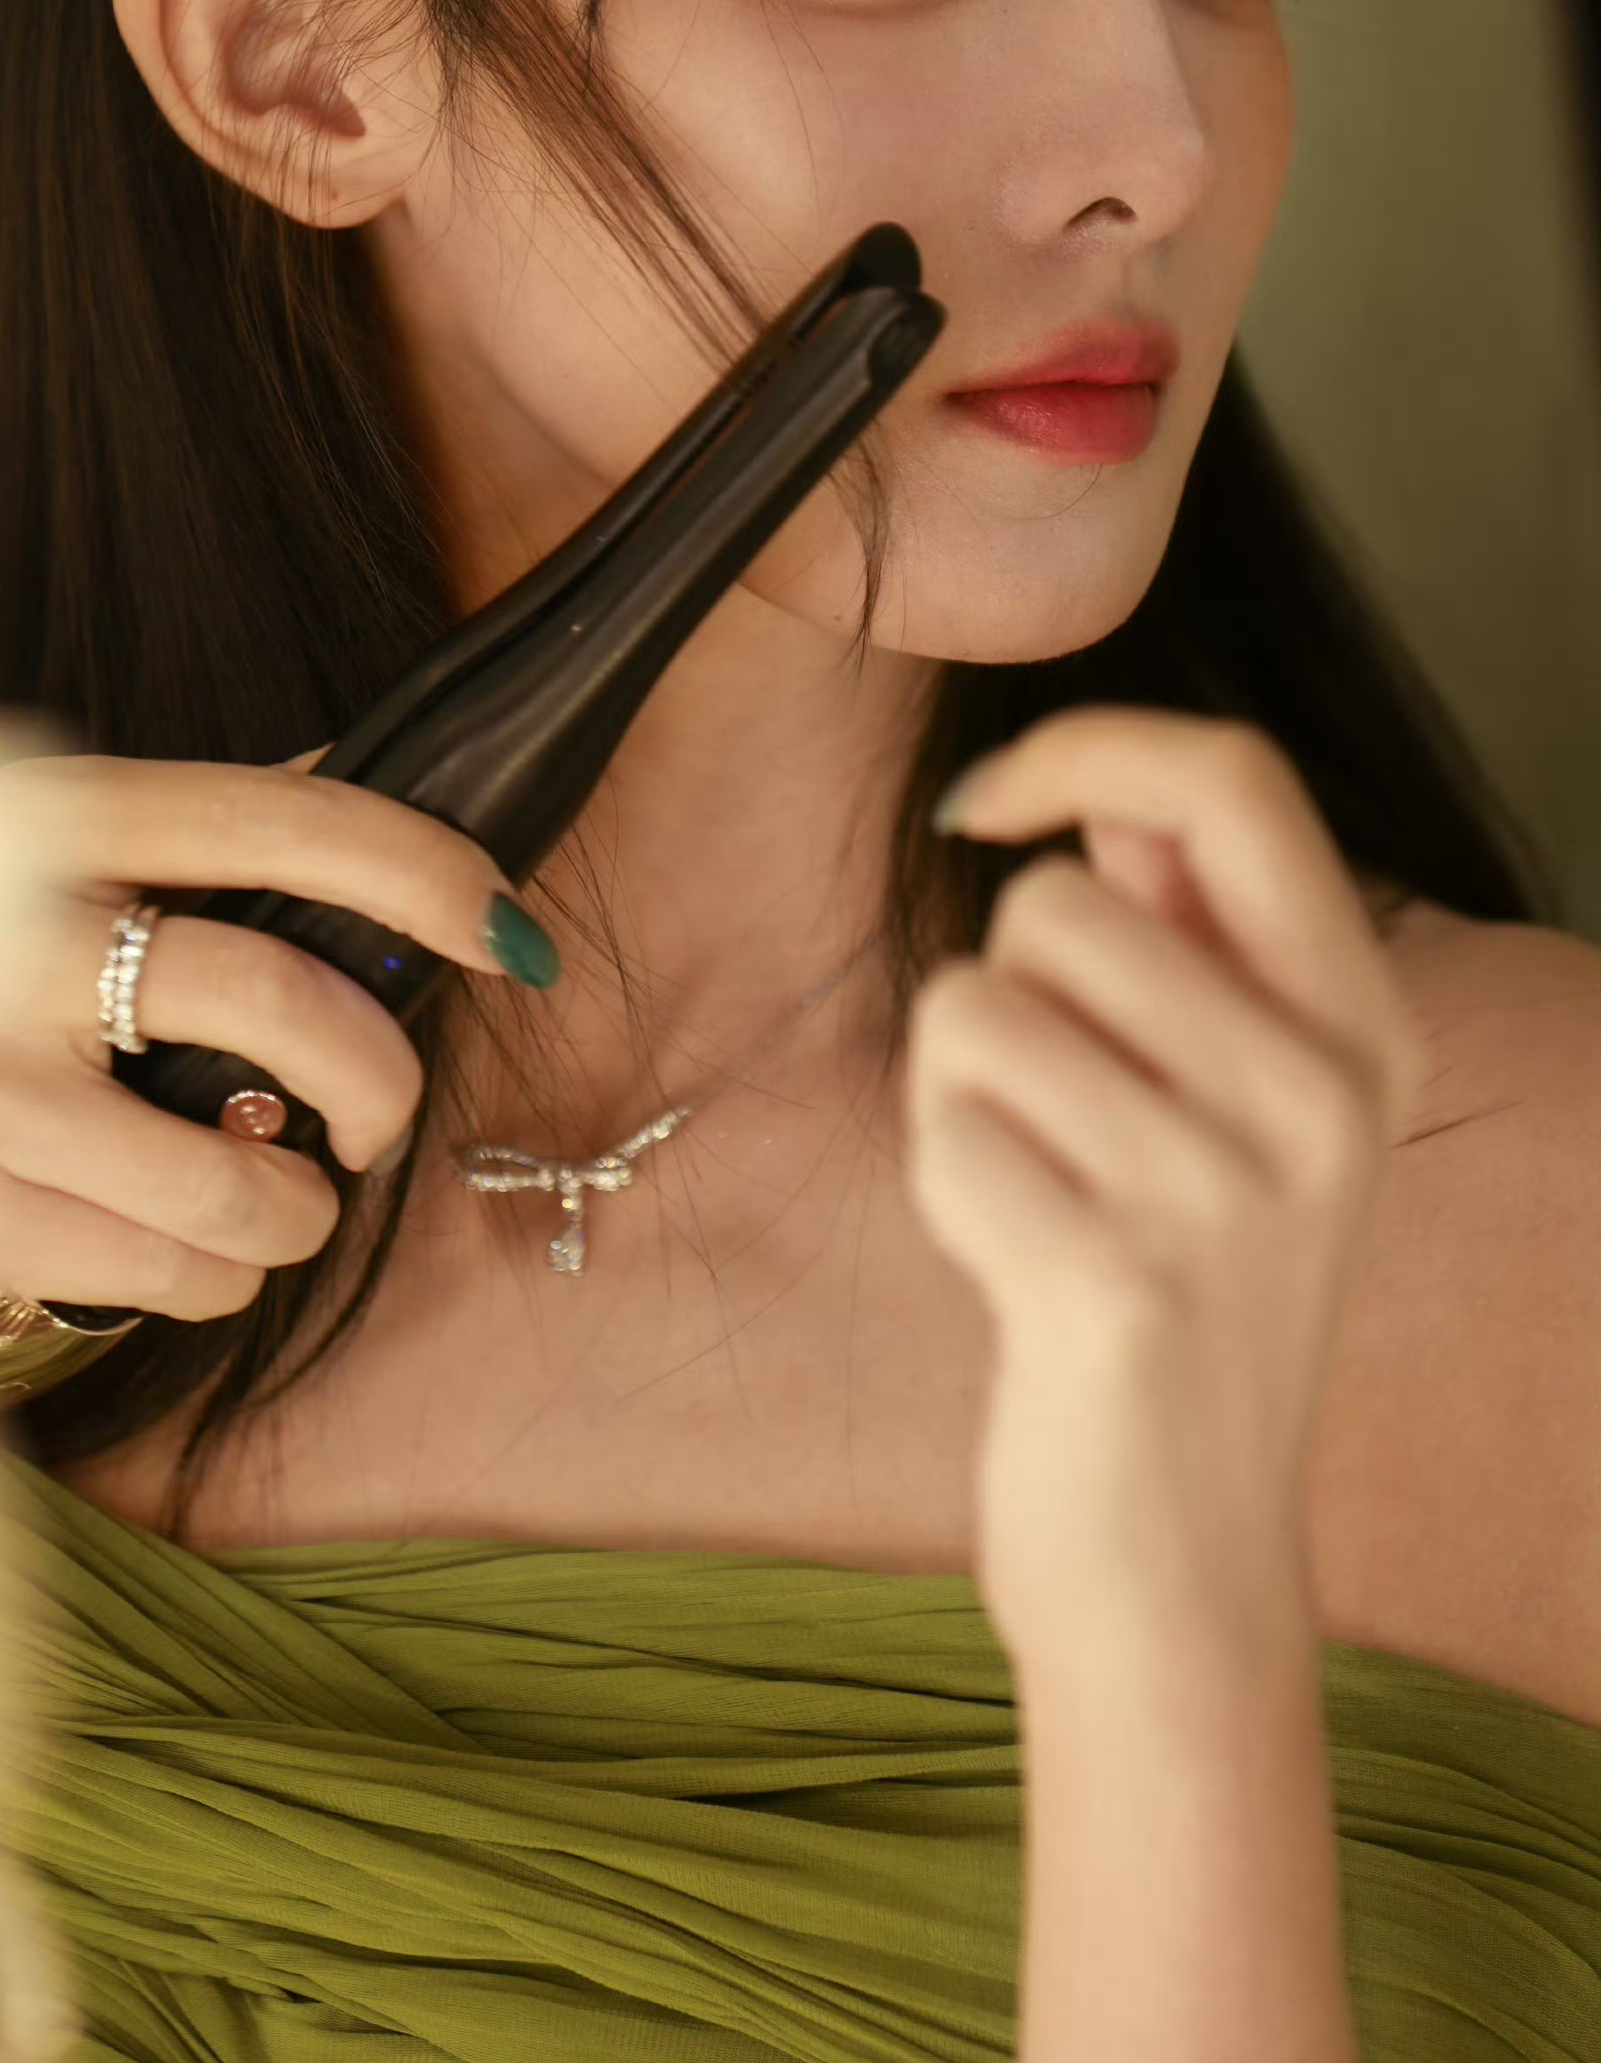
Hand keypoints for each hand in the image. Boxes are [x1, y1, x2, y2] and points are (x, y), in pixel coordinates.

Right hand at [0, 751, 552, 1319]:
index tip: (505, 930)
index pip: (286, 824)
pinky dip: (214, 1275)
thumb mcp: (62, 838)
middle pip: (286, 1011)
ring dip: (297, 1209)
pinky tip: (174, 1235)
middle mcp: (7, 943)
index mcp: (56, 817)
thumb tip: (400, 825)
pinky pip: (166, 1278)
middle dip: (380, 1082)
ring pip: (244, 1189)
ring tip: (263, 1187)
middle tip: (372, 1115)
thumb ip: (209, 830)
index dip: (426, 875)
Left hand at [902, 706, 1428, 1667]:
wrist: (1183, 1562)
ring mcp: (1230, 1192)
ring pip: (975, 1004)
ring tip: (1044, 1195)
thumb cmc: (1173, 1296)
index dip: (1086, 745)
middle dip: (1006, 995)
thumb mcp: (1235, 1104)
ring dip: (962, 1096)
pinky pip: (943, 1127)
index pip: (1234, 779)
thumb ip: (1188, 939)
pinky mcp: (1118, 1281)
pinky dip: (944, 1188)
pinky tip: (1018, 1271)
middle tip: (1066, 1130)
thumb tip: (1103, 784)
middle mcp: (1325, 1095)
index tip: (993, 803)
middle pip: (1051, 901)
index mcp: (1363, 1025)